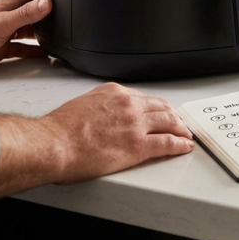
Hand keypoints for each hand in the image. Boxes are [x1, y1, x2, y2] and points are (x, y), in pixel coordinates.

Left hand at [0, 0, 52, 75]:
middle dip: (46, 16)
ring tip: (57, 38)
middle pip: (31, 13)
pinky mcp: (1, 48)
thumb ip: (26, 13)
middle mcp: (7, 18)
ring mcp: (5, 33)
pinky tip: (43, 54)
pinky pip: (22, 49)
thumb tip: (47, 2)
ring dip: (40, 34)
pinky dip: (33, 51)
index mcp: (8, 6)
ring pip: (28, 31)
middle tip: (63, 19)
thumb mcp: (4, 22)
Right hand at [0, 83, 195, 200]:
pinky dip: (180, 144)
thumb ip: (99, 106)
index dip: (156, 107)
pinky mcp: (138, 145)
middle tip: (179, 124)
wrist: (53, 144)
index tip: (160, 112)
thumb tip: (103, 115)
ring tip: (185, 135)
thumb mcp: (82, 104)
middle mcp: (128, 104)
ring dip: (180, 128)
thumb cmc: (59, 130)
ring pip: (169, 122)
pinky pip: (168, 142)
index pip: (144, 98)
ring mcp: (135, 124)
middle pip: (161, 107)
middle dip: (173, 116)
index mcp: (114, 93)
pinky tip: (185, 146)